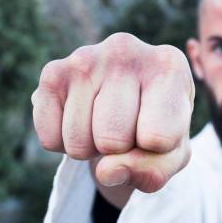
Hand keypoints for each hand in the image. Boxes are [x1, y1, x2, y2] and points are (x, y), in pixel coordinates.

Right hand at [31, 33, 193, 192]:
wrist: (128, 98)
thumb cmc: (159, 126)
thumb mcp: (172, 154)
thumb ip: (152, 171)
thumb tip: (106, 172)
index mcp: (169, 66)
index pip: (158, 138)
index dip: (155, 151)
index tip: (160, 129)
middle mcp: (126, 50)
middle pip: (113, 141)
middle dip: (119, 151)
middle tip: (128, 127)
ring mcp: (85, 57)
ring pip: (78, 143)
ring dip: (91, 149)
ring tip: (106, 122)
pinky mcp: (53, 74)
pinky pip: (50, 139)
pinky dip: (63, 144)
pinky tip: (82, 118)